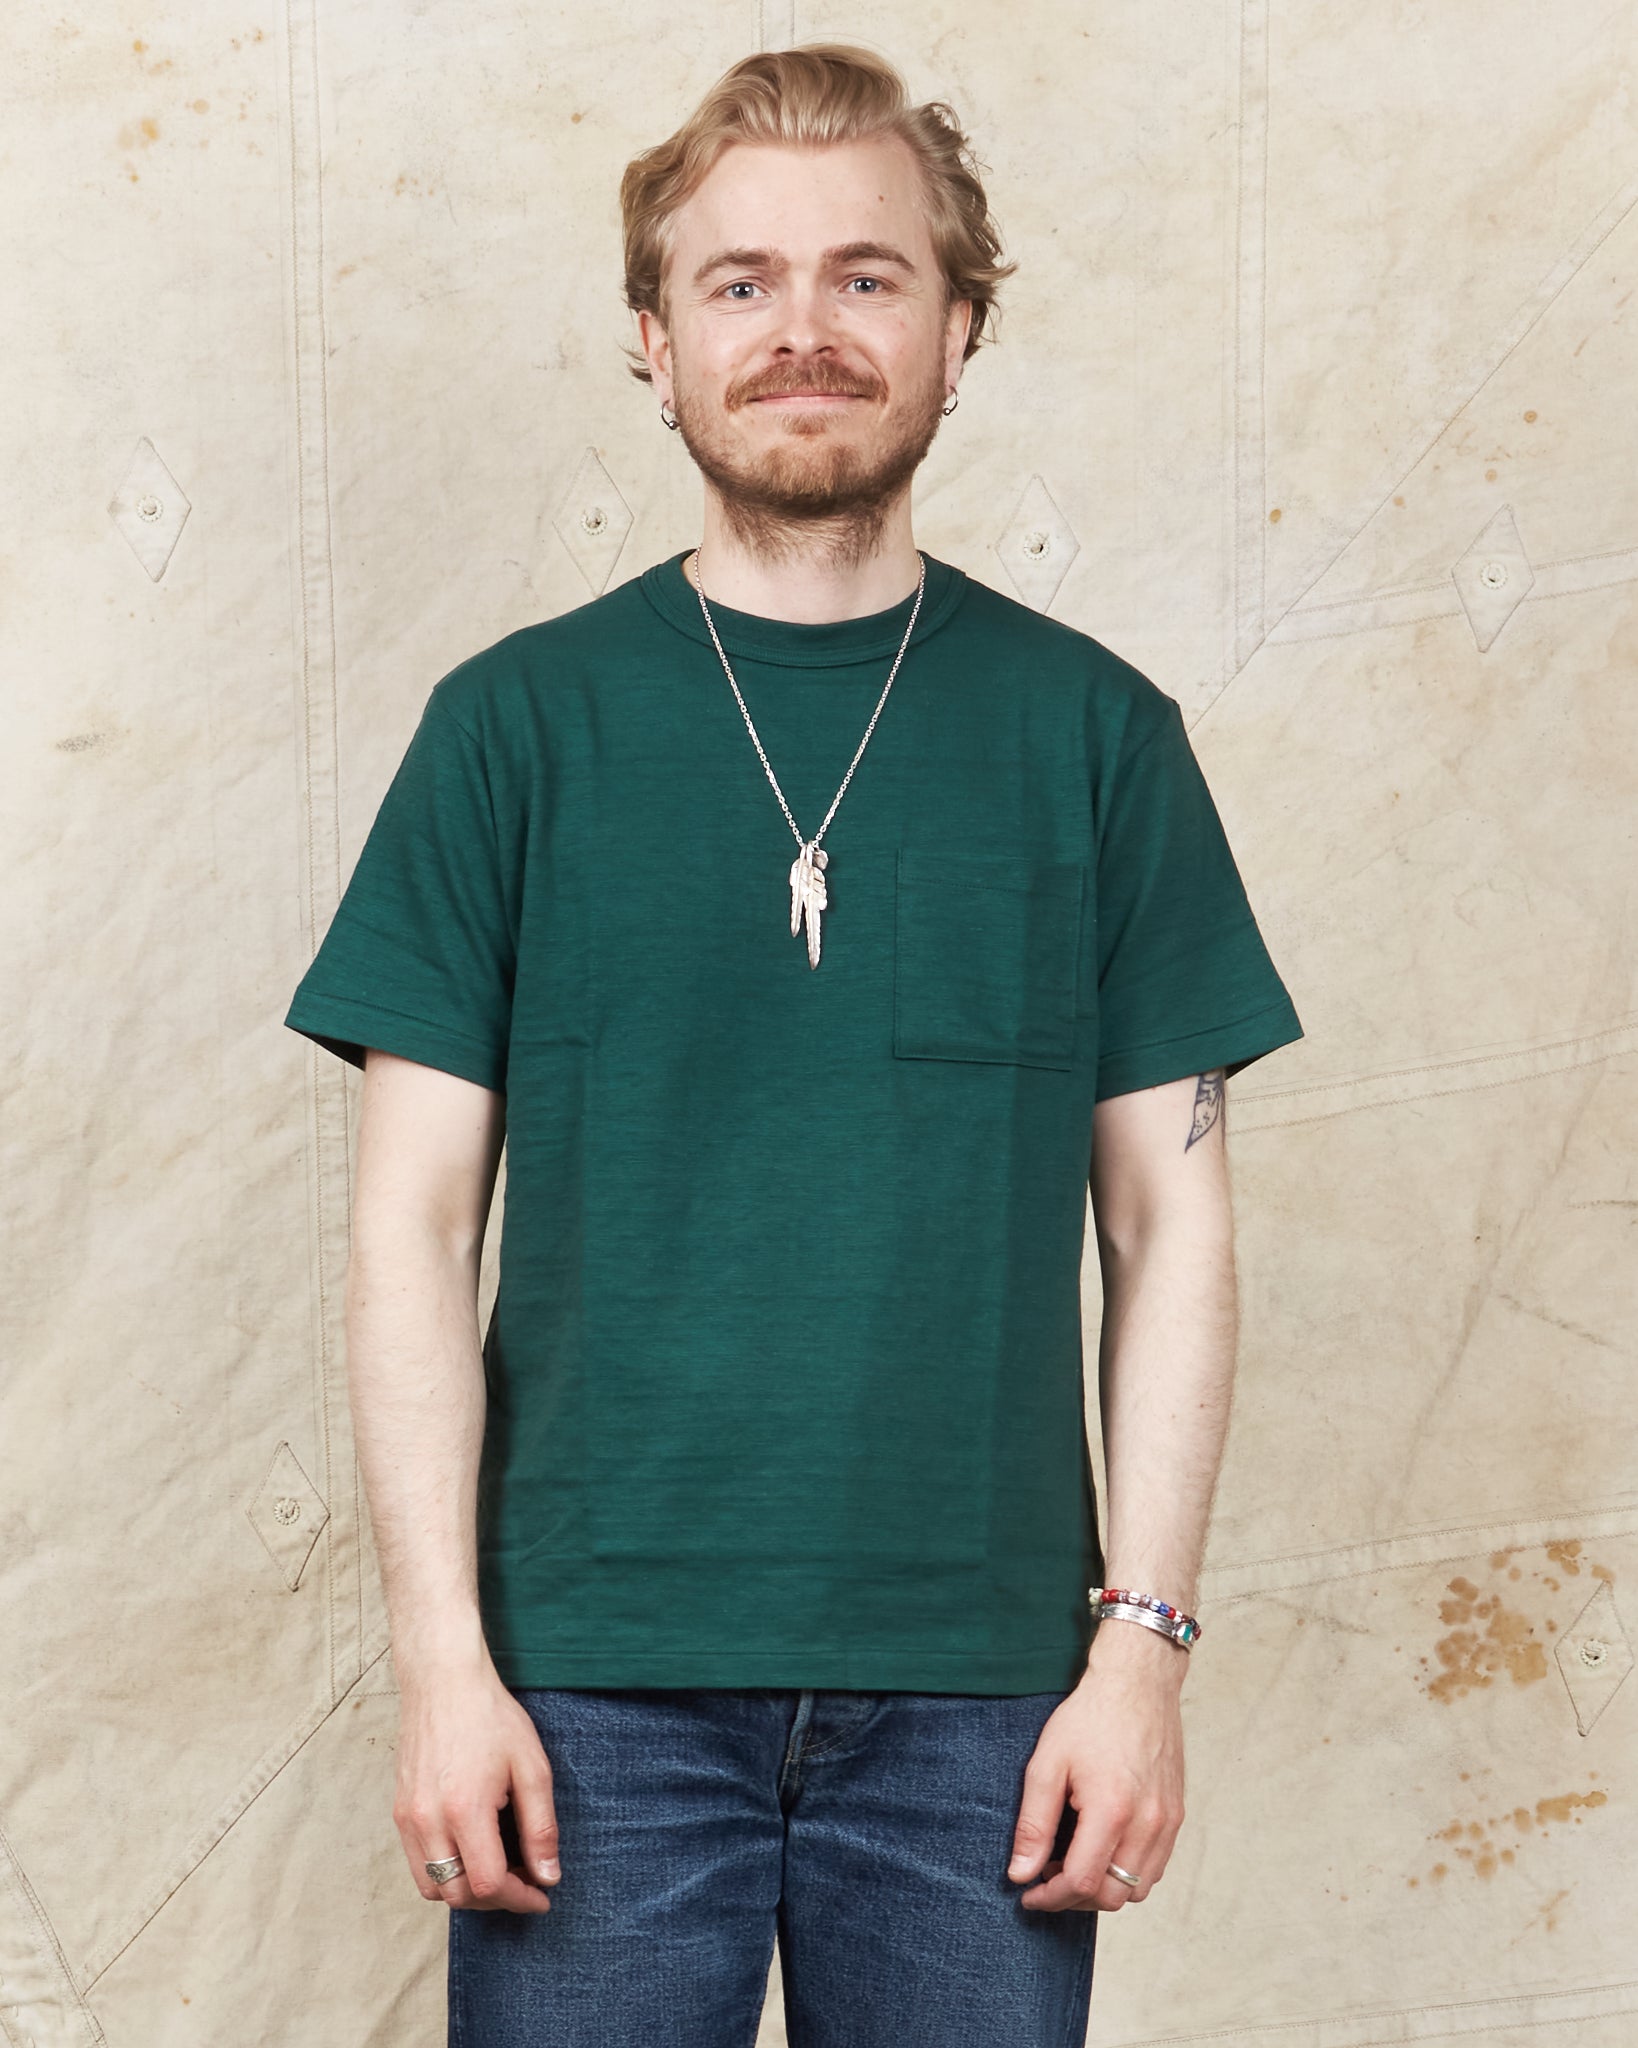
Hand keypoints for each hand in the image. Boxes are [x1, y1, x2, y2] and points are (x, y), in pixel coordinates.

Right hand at [393, 1658, 561, 1914]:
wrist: (444, 1681)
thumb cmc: (491, 1717)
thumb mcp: (532, 1767)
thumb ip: (541, 1827)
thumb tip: (548, 1876)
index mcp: (464, 1810)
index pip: (487, 1885)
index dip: (518, 1898)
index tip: (541, 1894)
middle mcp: (428, 1821)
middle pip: (457, 1895)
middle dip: (495, 1899)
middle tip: (525, 1882)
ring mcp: (408, 1818)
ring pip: (432, 1887)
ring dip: (467, 1891)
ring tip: (499, 1870)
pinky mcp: (399, 1812)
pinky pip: (418, 1864)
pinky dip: (445, 1873)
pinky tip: (473, 1852)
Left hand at [1006, 1631, 1186, 1912]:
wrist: (1137, 1683)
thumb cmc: (1090, 1717)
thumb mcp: (1047, 1764)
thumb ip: (1033, 1825)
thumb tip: (1021, 1874)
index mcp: (1112, 1811)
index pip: (1082, 1884)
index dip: (1050, 1898)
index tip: (1029, 1892)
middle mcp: (1148, 1824)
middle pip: (1113, 1896)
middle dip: (1075, 1899)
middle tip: (1047, 1877)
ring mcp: (1168, 1822)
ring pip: (1138, 1889)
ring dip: (1104, 1890)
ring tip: (1074, 1864)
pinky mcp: (1177, 1815)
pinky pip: (1155, 1867)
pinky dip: (1128, 1873)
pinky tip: (1103, 1850)